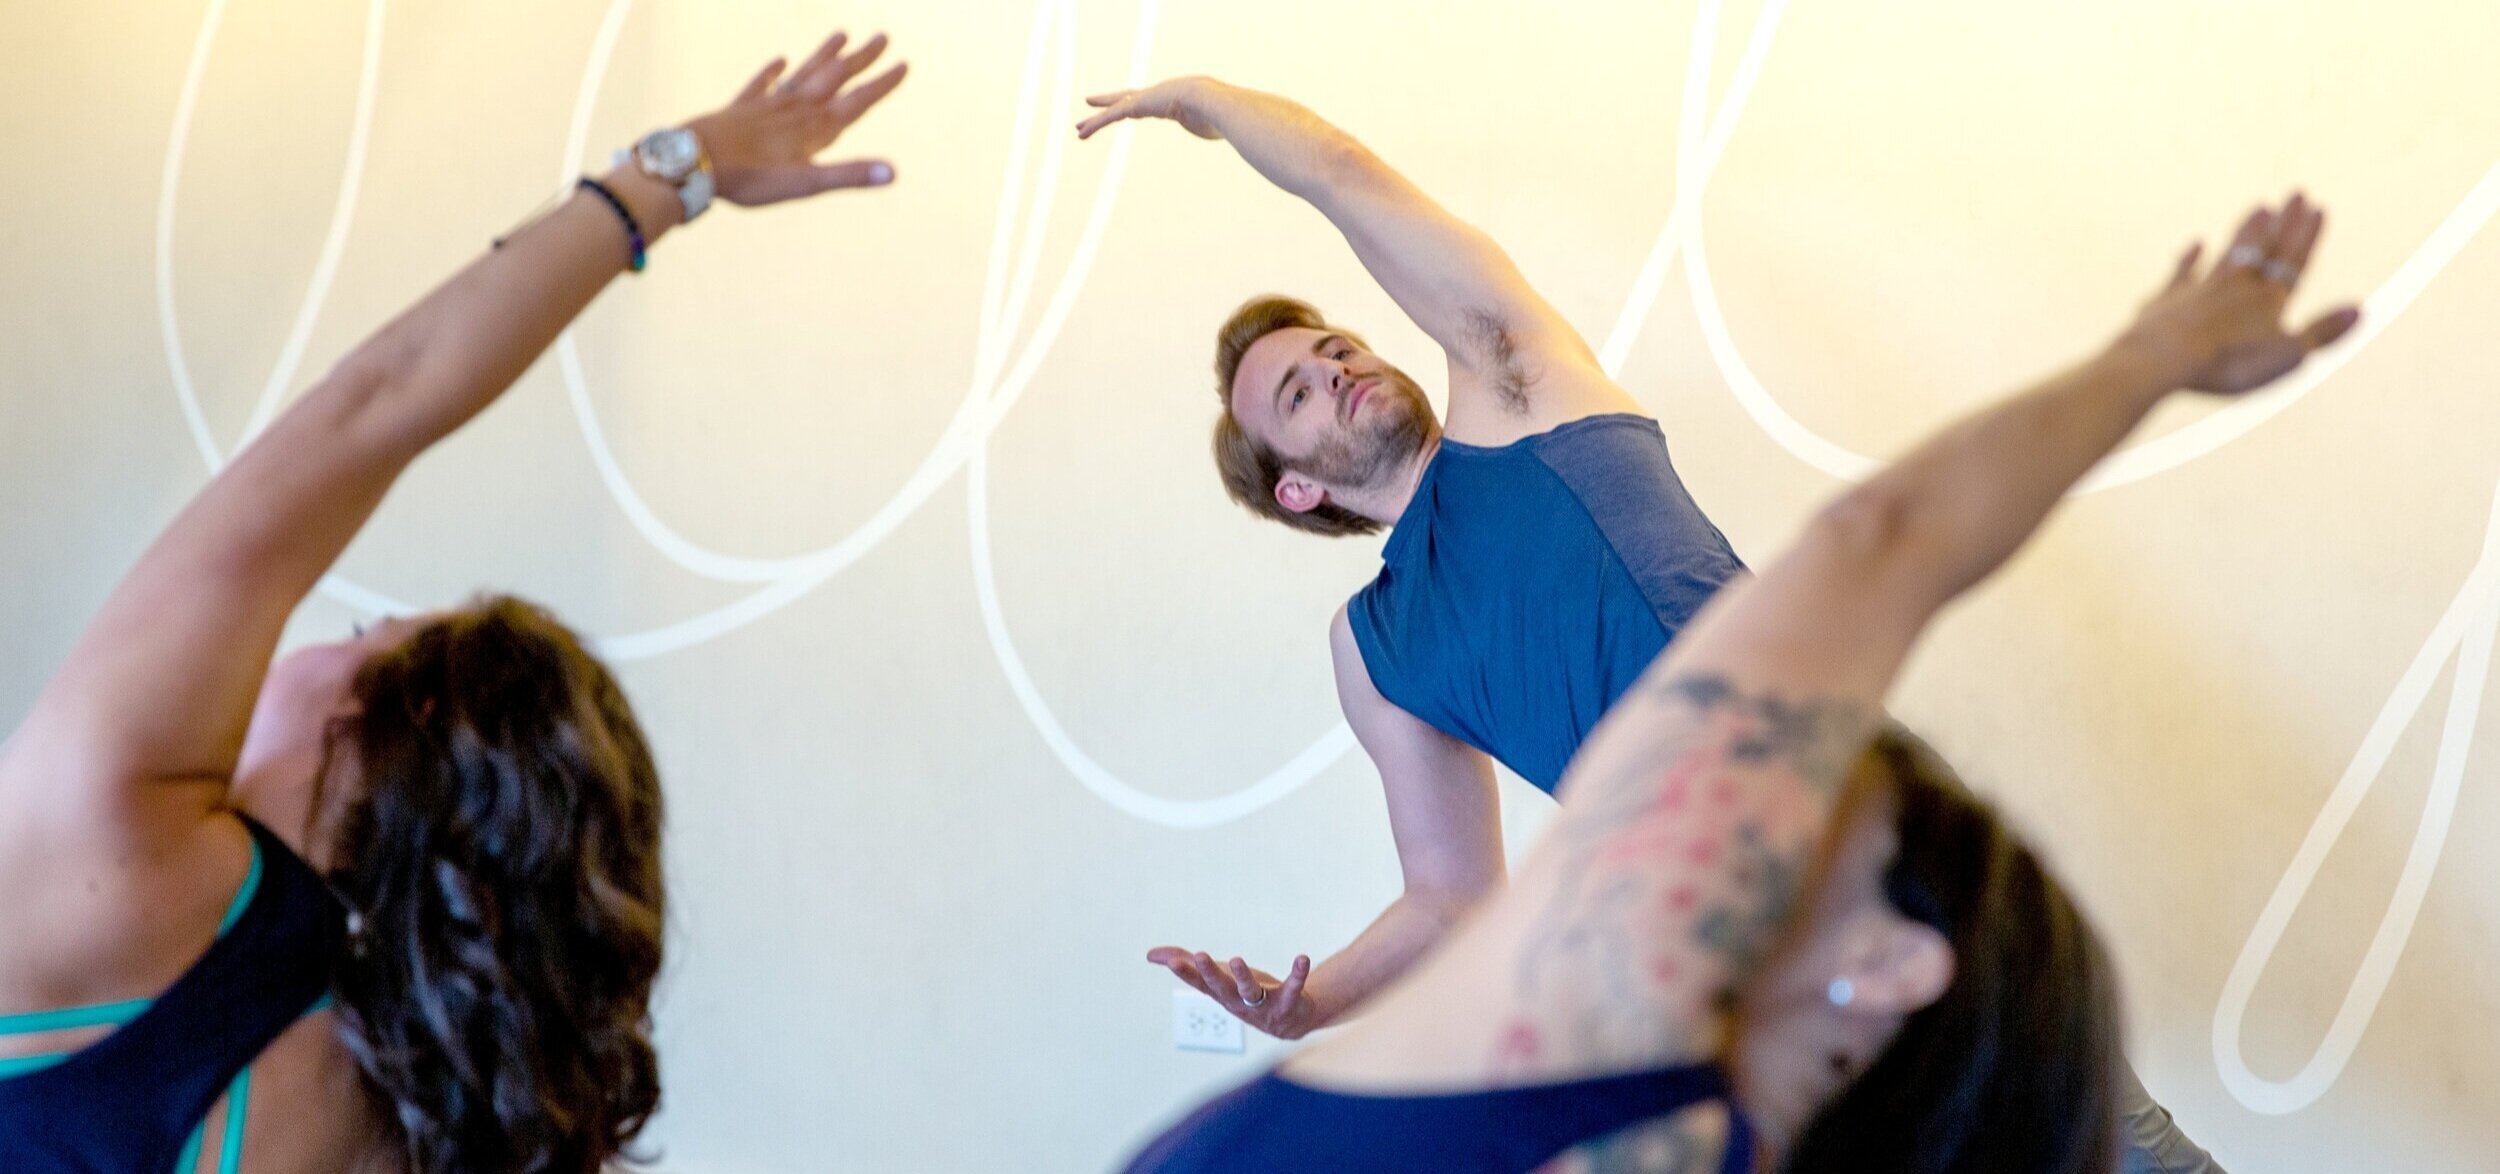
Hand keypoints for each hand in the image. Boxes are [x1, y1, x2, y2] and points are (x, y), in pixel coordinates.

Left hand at [684, 30, 908, 205]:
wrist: (694, 161)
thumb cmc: (751, 178)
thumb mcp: (806, 183)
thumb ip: (849, 175)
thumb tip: (893, 173)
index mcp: (816, 128)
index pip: (858, 101)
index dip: (882, 84)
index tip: (904, 64)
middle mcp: (797, 109)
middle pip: (835, 77)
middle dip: (861, 59)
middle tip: (882, 36)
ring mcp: (768, 105)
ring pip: (803, 73)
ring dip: (824, 55)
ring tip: (841, 34)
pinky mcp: (742, 108)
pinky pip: (761, 84)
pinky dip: (772, 71)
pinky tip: (779, 60)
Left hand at [1075, 77, 1221, 140]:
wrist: (1211, 100)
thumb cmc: (1218, 115)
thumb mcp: (1214, 125)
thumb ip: (1215, 128)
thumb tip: (1232, 134)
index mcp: (1170, 102)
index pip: (1149, 102)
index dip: (1135, 102)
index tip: (1126, 105)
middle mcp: (1154, 97)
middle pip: (1125, 99)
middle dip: (1108, 102)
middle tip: (1090, 102)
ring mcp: (1144, 100)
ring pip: (1114, 110)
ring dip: (1095, 120)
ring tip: (1078, 128)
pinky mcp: (1136, 106)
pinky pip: (1111, 117)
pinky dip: (1096, 124)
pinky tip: (1082, 131)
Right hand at [1148, 946, 1315, 1038]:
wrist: (1290, 1023)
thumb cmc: (1246, 995)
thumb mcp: (1216, 977)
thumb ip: (1184, 962)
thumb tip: (1150, 954)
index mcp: (1220, 993)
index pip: (1199, 983)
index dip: (1186, 973)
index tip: (1172, 961)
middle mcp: (1238, 1001)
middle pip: (1221, 987)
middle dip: (1209, 973)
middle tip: (1199, 956)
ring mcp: (1263, 1005)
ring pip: (1250, 990)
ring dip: (1243, 976)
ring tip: (1236, 959)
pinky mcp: (1289, 1002)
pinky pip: (1293, 987)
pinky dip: (1298, 974)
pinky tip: (1302, 958)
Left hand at [2123, 192, 2360, 394]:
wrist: (2162, 359)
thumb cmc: (2228, 363)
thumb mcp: (2286, 356)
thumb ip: (2322, 333)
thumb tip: (2360, 310)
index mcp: (2269, 300)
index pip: (2295, 261)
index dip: (2308, 236)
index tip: (2319, 207)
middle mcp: (2237, 287)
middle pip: (2266, 249)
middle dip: (2284, 222)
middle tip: (2296, 191)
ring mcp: (2201, 289)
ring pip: (2229, 253)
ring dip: (2247, 230)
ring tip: (2260, 207)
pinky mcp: (2167, 300)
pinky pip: (2181, 273)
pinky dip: (2189, 257)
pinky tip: (2196, 243)